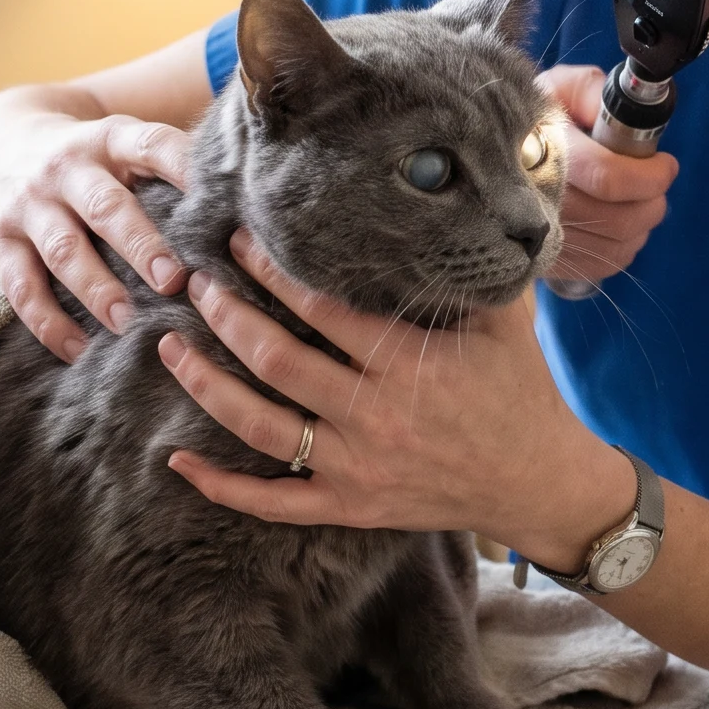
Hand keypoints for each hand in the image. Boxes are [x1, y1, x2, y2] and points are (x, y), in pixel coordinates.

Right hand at [0, 106, 193, 360]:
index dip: (184, 168)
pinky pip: (21, 286)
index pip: (152, 146)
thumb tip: (248, 214)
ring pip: (63, 249)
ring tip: (126, 323)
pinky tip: (78, 349)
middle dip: (139, 243)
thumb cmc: (93, 161)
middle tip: (172, 280)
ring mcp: (29, 203)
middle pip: (105, 206)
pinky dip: (48, 322)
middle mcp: (68, 167)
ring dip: (96, 288)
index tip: (218, 201)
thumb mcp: (125, 147)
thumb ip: (170, 172)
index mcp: (112, 140)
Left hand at [160, 231, 635, 565]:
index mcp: (406, 363)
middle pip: (275, 359)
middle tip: (196, 282)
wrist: (537, 481)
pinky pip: (272, 501)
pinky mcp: (348, 506)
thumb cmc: (522, 391)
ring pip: (258, 426)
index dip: (272, 272)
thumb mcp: (505, 319)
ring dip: (206, 384)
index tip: (241, 242)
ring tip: (170, 347)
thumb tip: (452, 202)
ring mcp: (354, 467)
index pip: (320, 308)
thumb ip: (467, 267)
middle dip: (227, 315)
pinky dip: (221, 486)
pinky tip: (178, 462)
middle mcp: (371, 415)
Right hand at [536, 65, 679, 285]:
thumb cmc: (534, 119)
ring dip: (642, 223)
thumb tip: (623, 116)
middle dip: (652, 200)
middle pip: (620, 219)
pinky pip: (605, 265)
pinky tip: (620, 222)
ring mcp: (543, 239)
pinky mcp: (548, 261)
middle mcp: (540, 203)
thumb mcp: (559, 88)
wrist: (486, 158)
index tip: (665, 164)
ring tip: (639, 199)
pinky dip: (625, 246)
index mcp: (545, 155)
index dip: (650, 176)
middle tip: (656, 181)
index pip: (609, 179)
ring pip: (618, 246)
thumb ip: (591, 92)